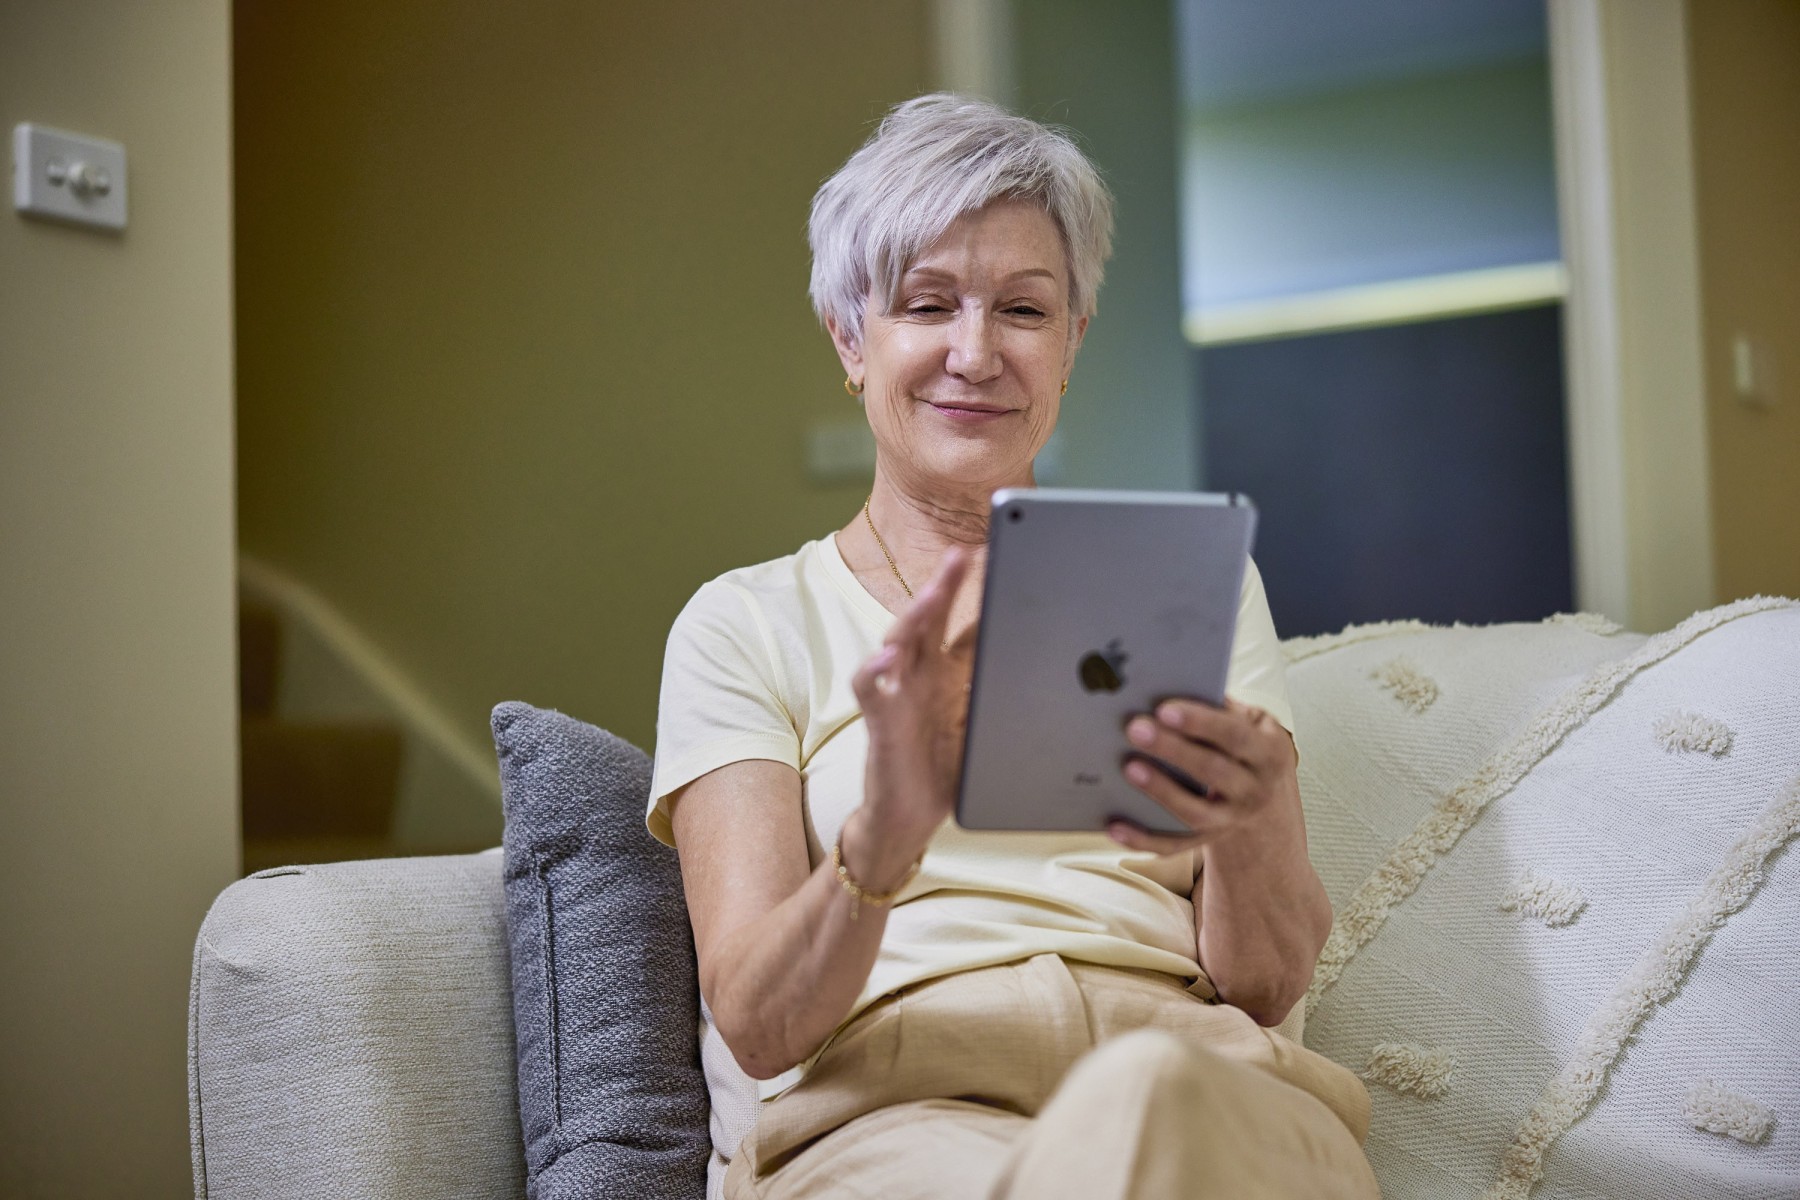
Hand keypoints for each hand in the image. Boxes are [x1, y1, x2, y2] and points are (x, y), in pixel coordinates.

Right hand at [846, 550, 972, 879]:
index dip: (983, 593)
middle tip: (963, 554)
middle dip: (946, 584)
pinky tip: (887, 659)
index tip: (1004, 560)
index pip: (967, 623)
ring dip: (915, 616)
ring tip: (931, 593)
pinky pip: (869, 689)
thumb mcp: (986, 725)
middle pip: (932, 618)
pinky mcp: (880, 720)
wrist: (911, 816)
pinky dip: (874, 671)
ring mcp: (898, 693)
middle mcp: (922, 674)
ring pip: (899, 641)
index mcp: (950, 672)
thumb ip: (1004, 694)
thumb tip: (1058, 672)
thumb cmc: (947, 768)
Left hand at [1109, 697, 1299, 854]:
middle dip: (1173, 750)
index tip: (1164, 709)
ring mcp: (1232, 819)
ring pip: (1195, 812)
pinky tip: (1114, 826)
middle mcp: (1254, 789)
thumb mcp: (1250, 722)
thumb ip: (1220, 706)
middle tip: (1135, 729)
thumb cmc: (1246, 743)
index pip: (1235, 735)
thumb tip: (1172, 682)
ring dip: (1161, 791)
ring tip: (1128, 767)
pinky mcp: (1208, 838)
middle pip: (1213, 772)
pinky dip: (1143, 839)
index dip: (1200, 722)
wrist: (1267, 795)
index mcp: (1268, 752)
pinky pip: (1175, 845)